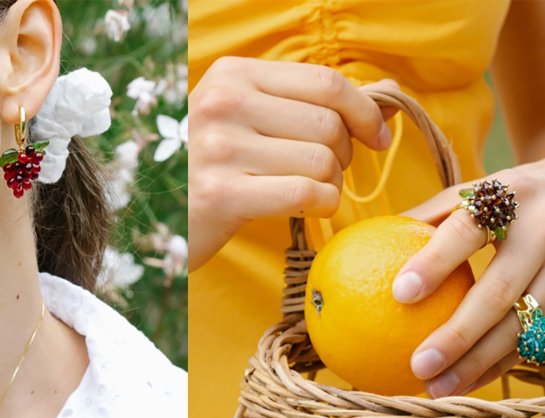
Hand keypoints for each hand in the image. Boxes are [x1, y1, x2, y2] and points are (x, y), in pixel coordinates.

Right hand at [188, 56, 398, 269]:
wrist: (155, 215)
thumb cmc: (212, 168)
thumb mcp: (248, 120)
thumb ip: (311, 104)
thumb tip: (389, 95)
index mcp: (232, 75)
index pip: (325, 82)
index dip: (364, 111)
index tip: (377, 137)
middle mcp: (223, 103)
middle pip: (328, 124)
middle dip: (345, 156)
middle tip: (327, 174)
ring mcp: (219, 147)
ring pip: (321, 162)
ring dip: (331, 185)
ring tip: (310, 193)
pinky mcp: (221, 194)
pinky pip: (305, 194)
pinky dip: (322, 205)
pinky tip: (310, 210)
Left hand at [393, 138, 544, 397]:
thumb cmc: (523, 193)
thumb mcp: (487, 187)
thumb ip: (435, 213)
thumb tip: (369, 242)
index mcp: (511, 196)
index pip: (468, 229)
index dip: (435, 261)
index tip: (399, 293)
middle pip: (499, 292)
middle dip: (458, 335)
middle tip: (418, 364)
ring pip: (523, 325)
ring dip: (478, 363)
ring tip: (437, 389)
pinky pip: (540, 338)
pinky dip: (503, 363)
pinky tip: (468, 383)